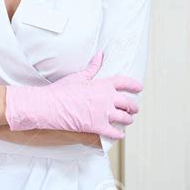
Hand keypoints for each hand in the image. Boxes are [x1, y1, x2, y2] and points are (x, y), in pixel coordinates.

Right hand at [5, 51, 141, 139]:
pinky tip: (120, 134)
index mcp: (103, 84)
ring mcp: (103, 113)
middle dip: (133, 107)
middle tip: (134, 109)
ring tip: (127, 120)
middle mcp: (107, 99)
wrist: (50, 106)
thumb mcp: (78, 76)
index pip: (125, 82)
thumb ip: (92, 67)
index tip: (139, 88)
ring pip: (125, 118)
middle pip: (129, 103)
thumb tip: (99, 55)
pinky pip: (115, 133)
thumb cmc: (61, 91)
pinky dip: (119, 134)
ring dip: (128, 120)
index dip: (134, 85)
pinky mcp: (98, 127)